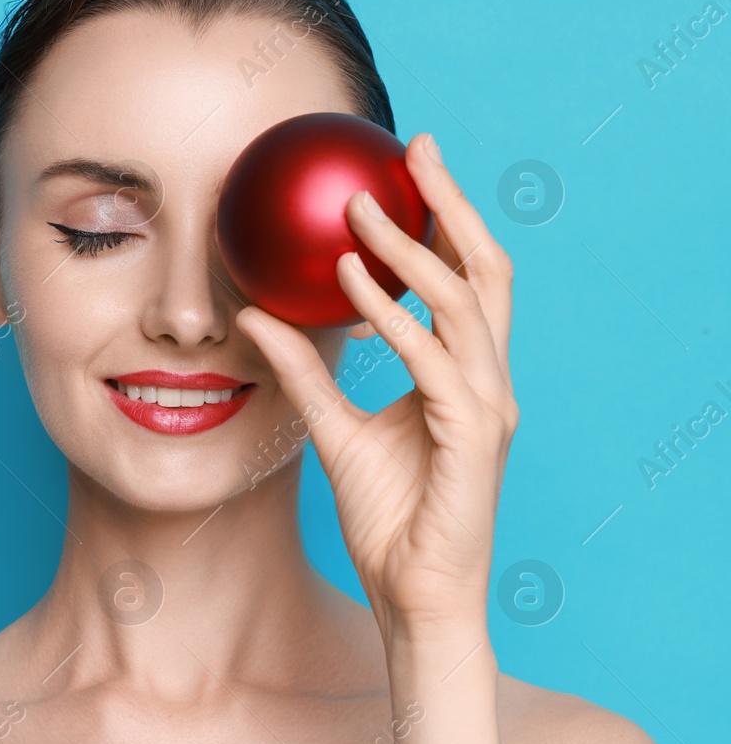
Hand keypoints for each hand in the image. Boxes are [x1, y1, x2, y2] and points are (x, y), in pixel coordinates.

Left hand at [234, 133, 517, 638]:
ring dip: (410, 248)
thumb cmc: (387, 517)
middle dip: (453, 204)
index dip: (446, 219)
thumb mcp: (330, 428)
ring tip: (359, 208)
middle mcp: (486, 379)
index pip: (464, 279)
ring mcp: (487, 405)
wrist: (414, 593)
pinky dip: (394, 316)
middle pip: (484, 270)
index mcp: (464, 374)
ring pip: (462, 302)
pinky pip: (433, 360)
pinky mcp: (474, 436)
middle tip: (414, 150)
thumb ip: (301, 371)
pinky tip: (352, 282)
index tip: (409, 165)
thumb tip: (256, 316)